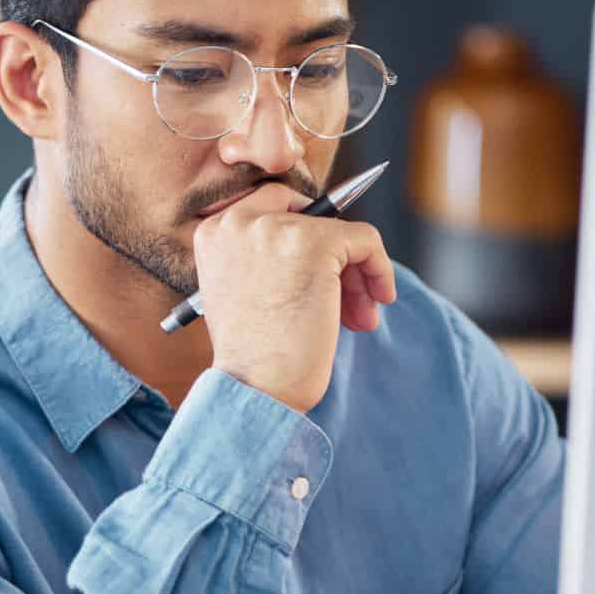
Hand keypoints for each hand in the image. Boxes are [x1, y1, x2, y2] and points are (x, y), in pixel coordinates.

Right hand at [193, 184, 396, 414]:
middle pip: (308, 216)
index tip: (324, 271)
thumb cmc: (254, 357)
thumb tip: (329, 241)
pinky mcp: (315, 242)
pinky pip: (366, 239)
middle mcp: (239, 221)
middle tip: (346, 301)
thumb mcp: (245, 291)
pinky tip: (378, 302)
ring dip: (356, 275)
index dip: (305, 234)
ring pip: (339, 232)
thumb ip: (269, 257)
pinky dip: (380, 269)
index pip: (274, 206)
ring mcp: (276, 228)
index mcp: (214, 231)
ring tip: (358, 317)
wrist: (257, 388)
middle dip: (333, 256)